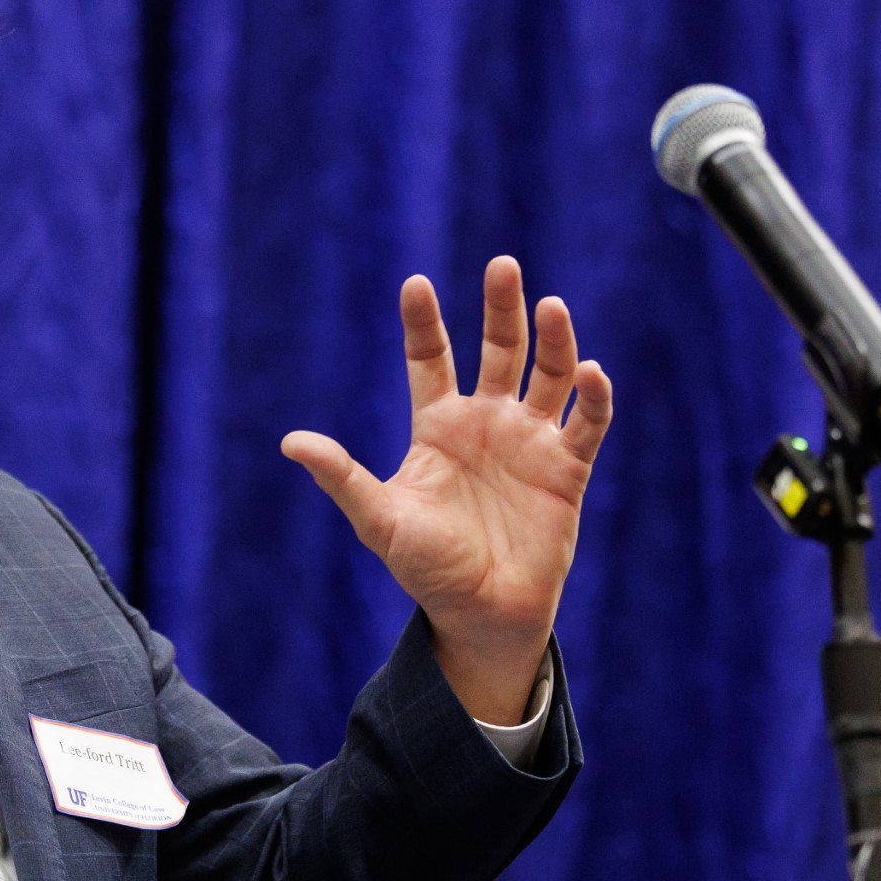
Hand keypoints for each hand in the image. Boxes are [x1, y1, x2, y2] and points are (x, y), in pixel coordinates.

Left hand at [282, 256, 613, 723]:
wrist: (482, 615)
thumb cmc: (427, 567)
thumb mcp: (379, 520)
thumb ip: (343, 478)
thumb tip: (289, 442)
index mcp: (438, 427)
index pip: (431, 360)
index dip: (424, 323)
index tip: (415, 283)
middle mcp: (486, 423)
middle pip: (497, 350)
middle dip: (500, 308)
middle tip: (502, 265)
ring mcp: (529, 442)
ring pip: (546, 374)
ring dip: (552, 340)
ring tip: (550, 305)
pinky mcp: (567, 469)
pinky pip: (585, 423)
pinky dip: (592, 397)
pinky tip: (589, 371)